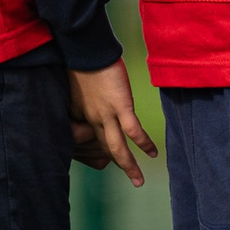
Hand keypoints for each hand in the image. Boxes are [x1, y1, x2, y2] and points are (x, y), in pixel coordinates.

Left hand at [68, 61, 159, 185]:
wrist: (85, 48)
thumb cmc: (81, 60)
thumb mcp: (77, 84)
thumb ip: (85, 94)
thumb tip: (91, 94)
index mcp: (81, 114)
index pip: (91, 141)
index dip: (101, 151)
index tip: (108, 158)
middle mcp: (92, 119)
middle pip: (104, 149)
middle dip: (117, 166)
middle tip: (129, 181)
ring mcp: (106, 114)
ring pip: (117, 148)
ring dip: (128, 166)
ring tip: (138, 181)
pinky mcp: (120, 106)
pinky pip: (133, 130)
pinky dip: (143, 143)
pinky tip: (153, 153)